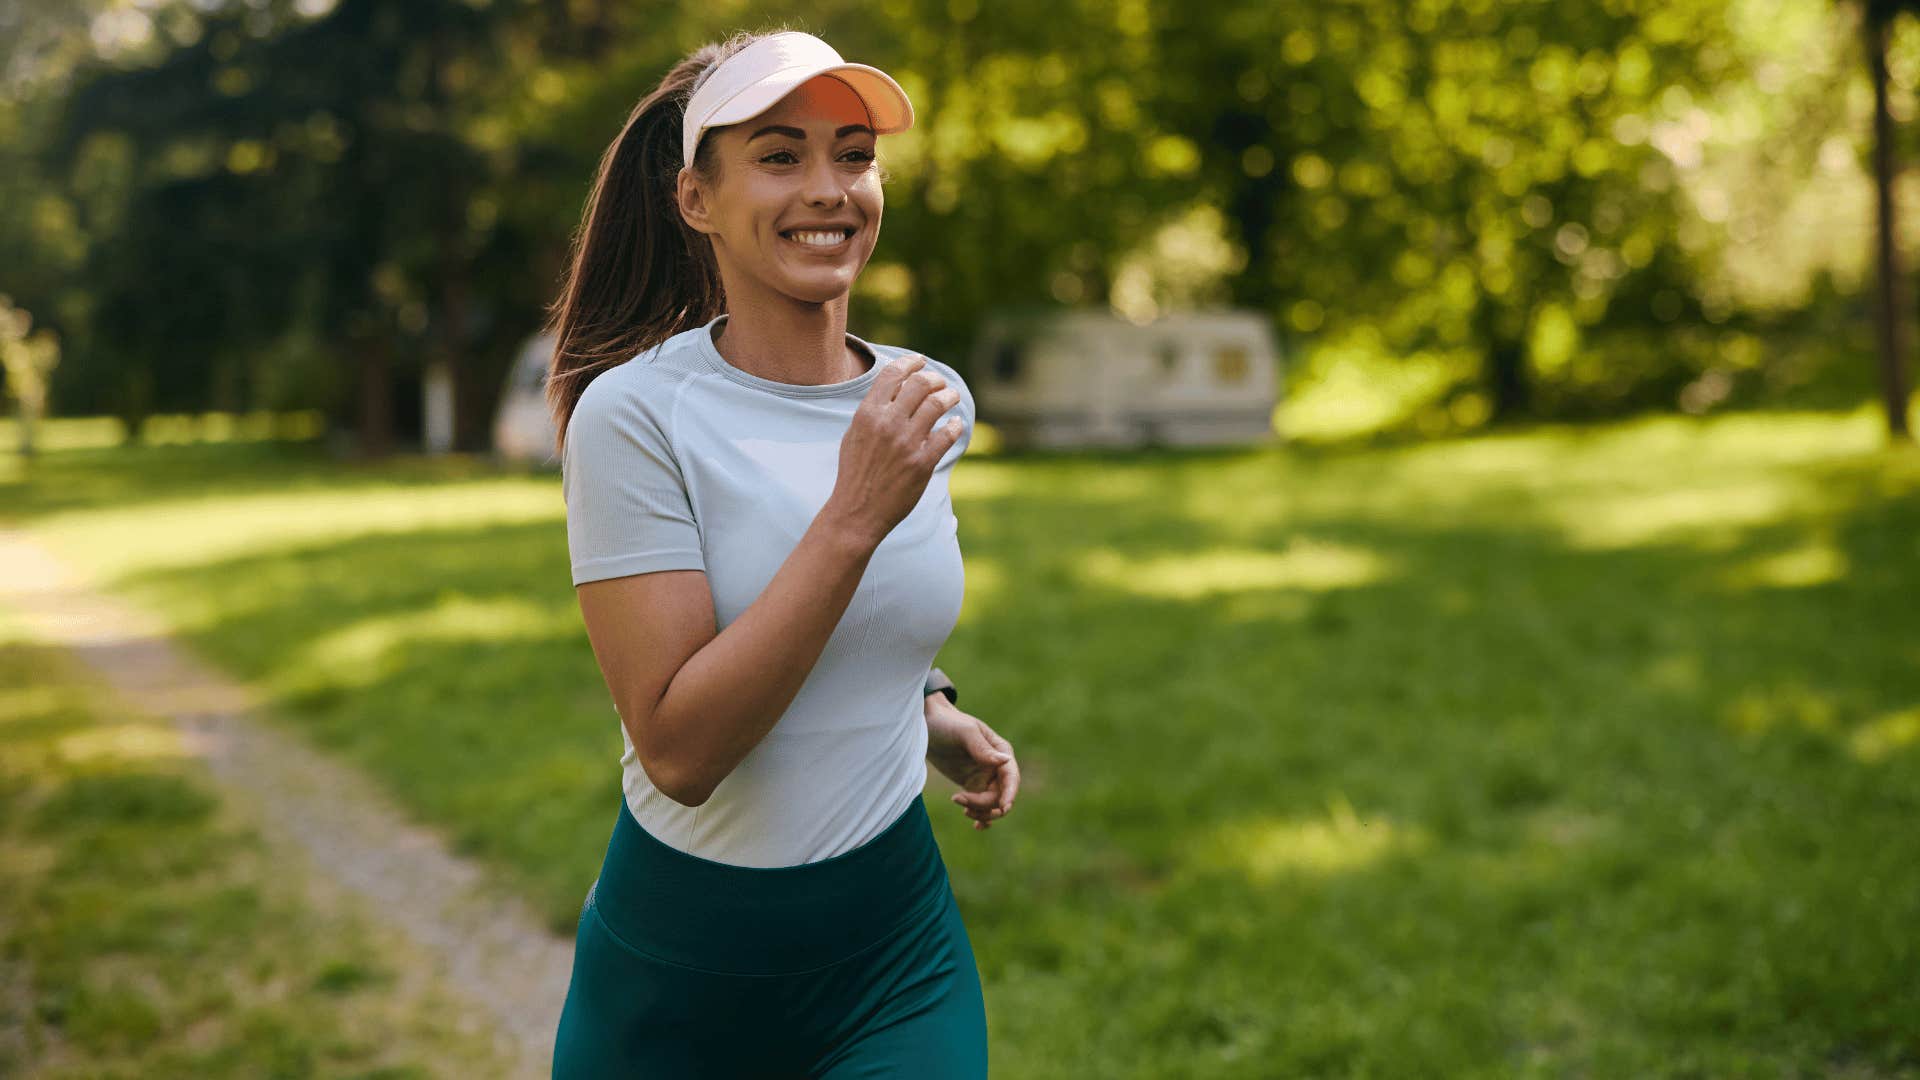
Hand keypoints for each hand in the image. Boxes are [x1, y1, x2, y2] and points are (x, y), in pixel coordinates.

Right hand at [826, 355, 964, 544]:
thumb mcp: (854, 435)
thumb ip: (872, 411)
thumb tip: (893, 389)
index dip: (910, 363)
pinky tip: (956, 424)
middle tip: (940, 383)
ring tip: (952, 397)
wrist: (857, 511)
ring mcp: (906, 443)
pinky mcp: (922, 463)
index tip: (921, 361)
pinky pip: (947, 435)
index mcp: (868, 414)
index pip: (893, 374)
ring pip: (937, 405)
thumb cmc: (855, 473)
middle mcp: (887, 424)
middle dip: (935, 379)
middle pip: (920, 384)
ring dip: (950, 397)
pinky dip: (955, 425)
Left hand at [925, 695, 1018, 829]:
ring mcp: (984, 777)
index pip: (1011, 777)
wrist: (927, 724)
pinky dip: (981, 817)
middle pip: (1002, 796)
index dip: (1010, 794)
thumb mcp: (964, 733)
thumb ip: (982, 748)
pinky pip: (982, 806)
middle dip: (986, 805)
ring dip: (980, 811)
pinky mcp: (972, 785)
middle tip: (961, 800)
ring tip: (959, 804)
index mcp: (1001, 752)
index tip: (1003, 808)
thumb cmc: (947, 723)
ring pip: (992, 804)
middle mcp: (996, 767)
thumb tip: (1005, 761)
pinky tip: (975, 825)